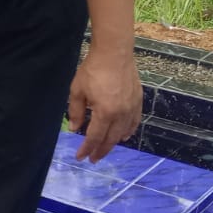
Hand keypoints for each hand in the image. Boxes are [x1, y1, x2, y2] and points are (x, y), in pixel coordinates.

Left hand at [69, 48, 141, 162]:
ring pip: (124, 132)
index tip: (81, 157)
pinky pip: (134, 122)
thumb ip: (76, 112)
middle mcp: (121, 114)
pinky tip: (123, 136)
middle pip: (110, 139)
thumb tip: (75, 129)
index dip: (87, 149)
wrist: (115, 53)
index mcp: (105, 112)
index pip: (95, 137)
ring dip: (114, 143)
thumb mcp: (77, 91)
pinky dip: (128, 131)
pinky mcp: (138, 101)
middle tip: (93, 159)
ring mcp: (132, 108)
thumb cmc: (93, 70)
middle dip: (100, 150)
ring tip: (105, 149)